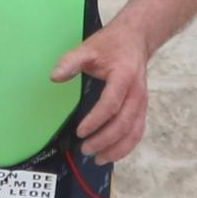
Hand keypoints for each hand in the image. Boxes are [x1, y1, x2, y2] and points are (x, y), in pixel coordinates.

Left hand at [51, 21, 153, 160]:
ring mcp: (142, 103)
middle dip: (104, 140)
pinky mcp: (142, 109)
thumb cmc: (112, 44)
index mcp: (124, 77)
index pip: (111, 104)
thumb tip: (55, 77)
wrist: (136, 38)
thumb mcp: (89, 48)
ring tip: (98, 159)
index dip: (96, 120)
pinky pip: (137, 132)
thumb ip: (71, 61)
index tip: (80, 131)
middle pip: (124, 123)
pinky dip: (126, 147)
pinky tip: (111, 154)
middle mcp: (137, 93)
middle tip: (84, 149)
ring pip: (134, 132)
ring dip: (117, 149)